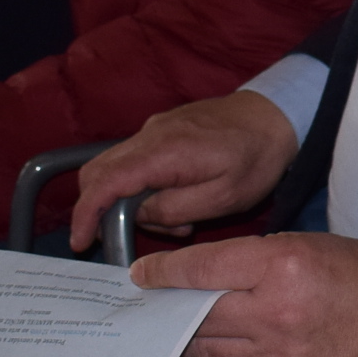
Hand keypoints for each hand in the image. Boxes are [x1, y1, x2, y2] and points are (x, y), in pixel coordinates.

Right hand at [71, 91, 297, 250]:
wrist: (277, 115)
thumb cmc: (257, 158)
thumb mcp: (222, 197)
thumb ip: (173, 209)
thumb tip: (139, 215)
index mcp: (162, 152)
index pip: (104, 182)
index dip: (85, 214)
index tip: (80, 241)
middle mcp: (150, 135)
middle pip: (98, 172)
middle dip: (101, 209)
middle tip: (127, 237)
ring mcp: (155, 129)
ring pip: (117, 167)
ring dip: (130, 201)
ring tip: (177, 221)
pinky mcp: (164, 129)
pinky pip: (137, 160)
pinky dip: (143, 185)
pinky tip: (179, 201)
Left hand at [131, 233, 357, 356]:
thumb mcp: (304, 245)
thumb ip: (249, 259)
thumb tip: (194, 279)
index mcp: (281, 266)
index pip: (200, 270)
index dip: (163, 273)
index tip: (142, 276)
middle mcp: (276, 313)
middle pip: (196, 316)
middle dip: (169, 311)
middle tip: (155, 307)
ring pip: (206, 354)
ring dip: (186, 343)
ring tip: (179, 333)